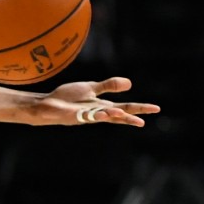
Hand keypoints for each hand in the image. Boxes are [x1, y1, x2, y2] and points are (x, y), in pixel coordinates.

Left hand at [39, 76, 159, 126]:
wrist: (48, 104)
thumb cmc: (69, 98)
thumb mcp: (91, 88)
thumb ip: (108, 85)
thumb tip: (129, 83)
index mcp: (103, 106)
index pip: (125, 108)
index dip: (139, 109)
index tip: (155, 109)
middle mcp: (97, 113)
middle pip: (118, 114)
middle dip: (132, 116)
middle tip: (146, 120)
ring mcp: (87, 115)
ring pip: (105, 116)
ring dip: (116, 116)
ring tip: (129, 117)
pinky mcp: (76, 116)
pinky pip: (89, 116)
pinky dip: (98, 114)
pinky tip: (107, 113)